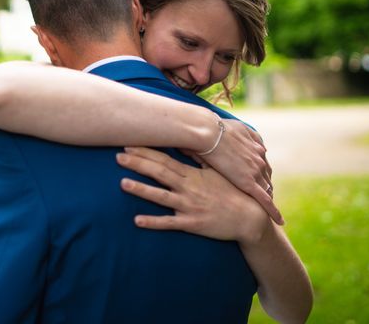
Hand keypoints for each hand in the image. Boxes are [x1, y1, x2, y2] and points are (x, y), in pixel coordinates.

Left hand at [117, 147, 270, 243]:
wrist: (249, 218)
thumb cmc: (232, 192)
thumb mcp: (218, 172)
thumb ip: (200, 159)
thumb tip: (187, 144)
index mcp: (192, 174)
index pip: (165, 160)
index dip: (147, 152)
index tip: (131, 144)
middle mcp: (188, 188)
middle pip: (159, 173)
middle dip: (138, 164)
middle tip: (119, 156)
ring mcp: (188, 206)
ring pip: (160, 196)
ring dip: (141, 189)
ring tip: (122, 183)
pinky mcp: (191, 224)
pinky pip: (169, 223)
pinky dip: (153, 222)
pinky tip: (137, 220)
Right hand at [187, 119, 282, 224]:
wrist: (207, 133)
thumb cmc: (210, 128)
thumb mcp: (225, 126)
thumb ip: (234, 131)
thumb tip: (231, 133)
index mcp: (253, 144)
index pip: (260, 160)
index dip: (259, 169)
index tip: (257, 176)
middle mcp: (259, 157)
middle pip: (266, 175)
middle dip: (265, 184)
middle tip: (265, 194)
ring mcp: (256, 171)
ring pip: (267, 188)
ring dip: (268, 196)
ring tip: (269, 208)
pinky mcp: (250, 183)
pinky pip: (265, 200)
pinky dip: (273, 211)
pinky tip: (280, 221)